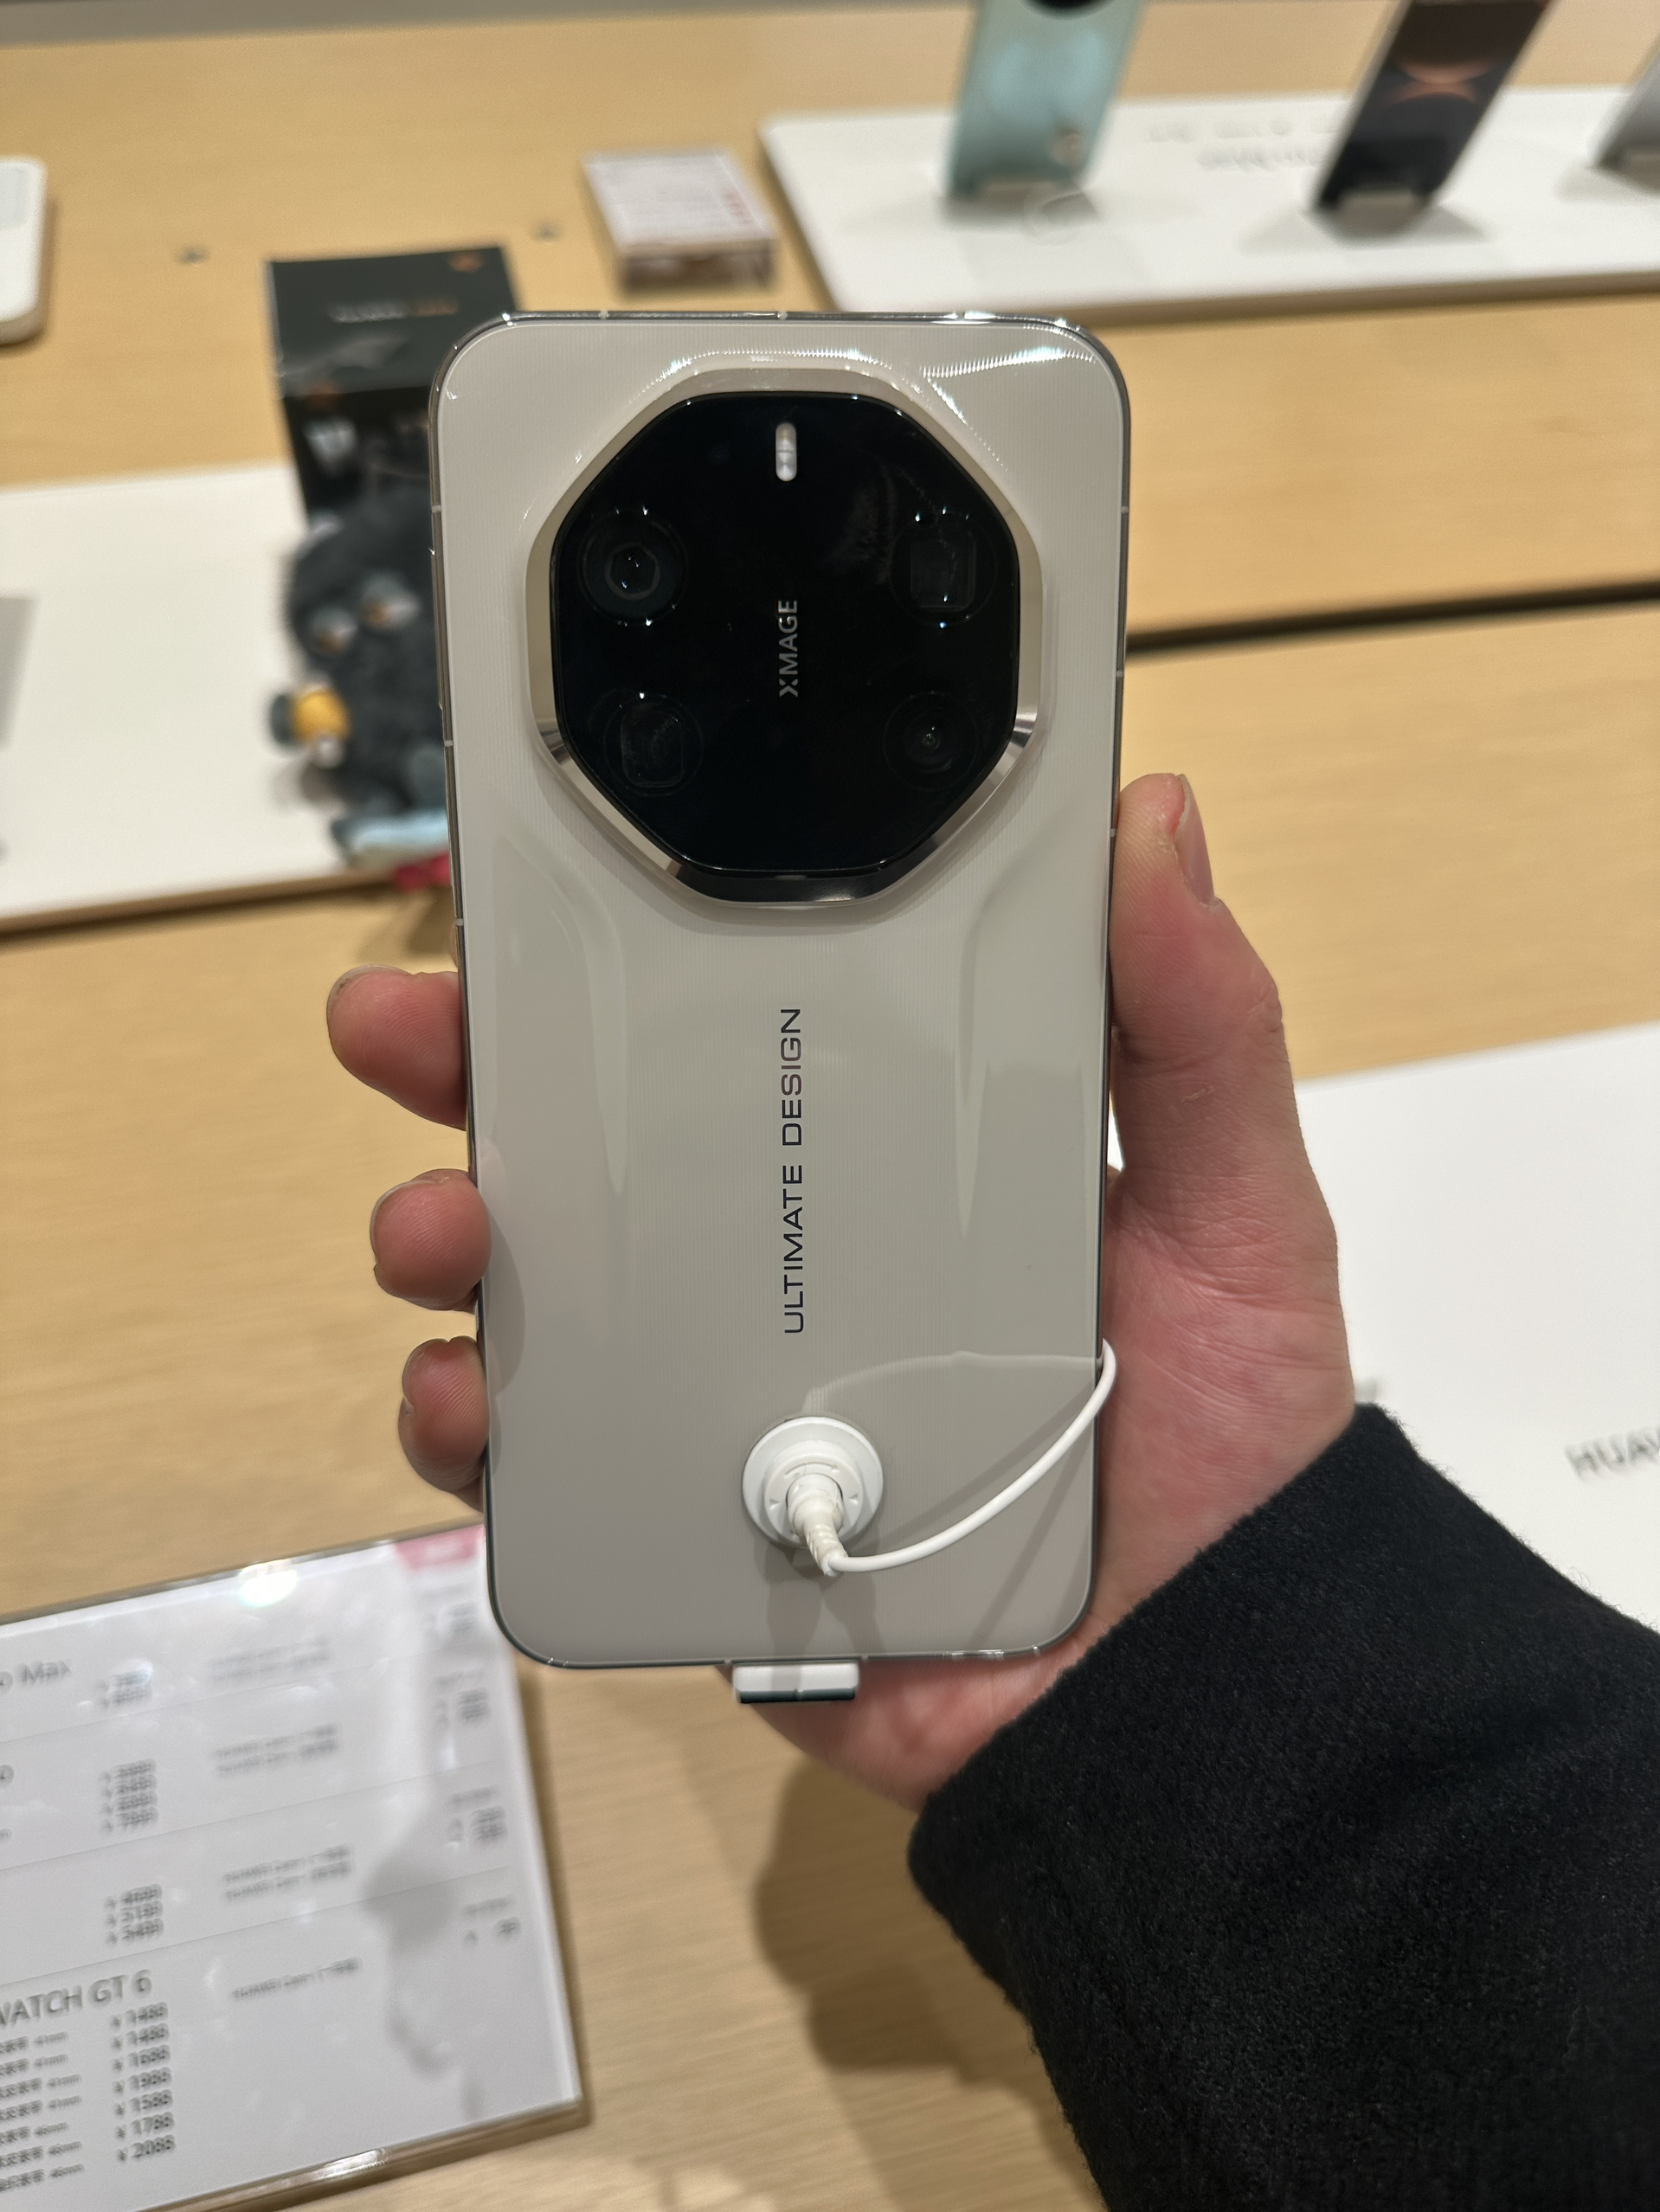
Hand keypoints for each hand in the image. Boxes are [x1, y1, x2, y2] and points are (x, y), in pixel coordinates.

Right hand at [328, 773, 1353, 1811]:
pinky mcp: (694, 1527)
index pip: (741, 1032)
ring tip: (439, 1228)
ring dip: (453, 1243)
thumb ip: (1198, 1032)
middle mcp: (791, 1263)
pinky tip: (469, 1403)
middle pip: (606, 1149)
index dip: (633, 959)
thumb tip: (1151, 818)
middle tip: (400, 1027)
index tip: (542, 895)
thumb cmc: (1225, 1435)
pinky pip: (550, 1475)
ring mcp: (729, 1394)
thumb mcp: (1234, 1210)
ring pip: (548, 1296)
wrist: (1200, 1684)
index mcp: (897, 1162)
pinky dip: (478, 1437)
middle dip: (480, 1078)